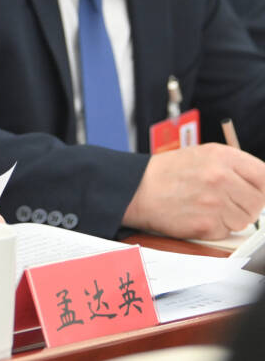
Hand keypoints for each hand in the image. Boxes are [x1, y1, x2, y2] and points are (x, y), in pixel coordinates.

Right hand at [122, 143, 264, 237]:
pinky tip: (198, 216)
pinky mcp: (206, 224)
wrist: (135, 188)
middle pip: (258, 201)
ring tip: (207, 207)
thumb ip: (234, 167)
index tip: (256, 192)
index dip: (262, 187)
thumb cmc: (167, 173)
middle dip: (246, 204)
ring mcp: (214, 202)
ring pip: (244, 219)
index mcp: (222, 156)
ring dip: (231, 218)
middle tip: (226, 201)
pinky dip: (215, 228)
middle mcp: (220, 177)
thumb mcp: (202, 156)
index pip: (264, 176)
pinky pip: (226, 231)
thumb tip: (261, 185)